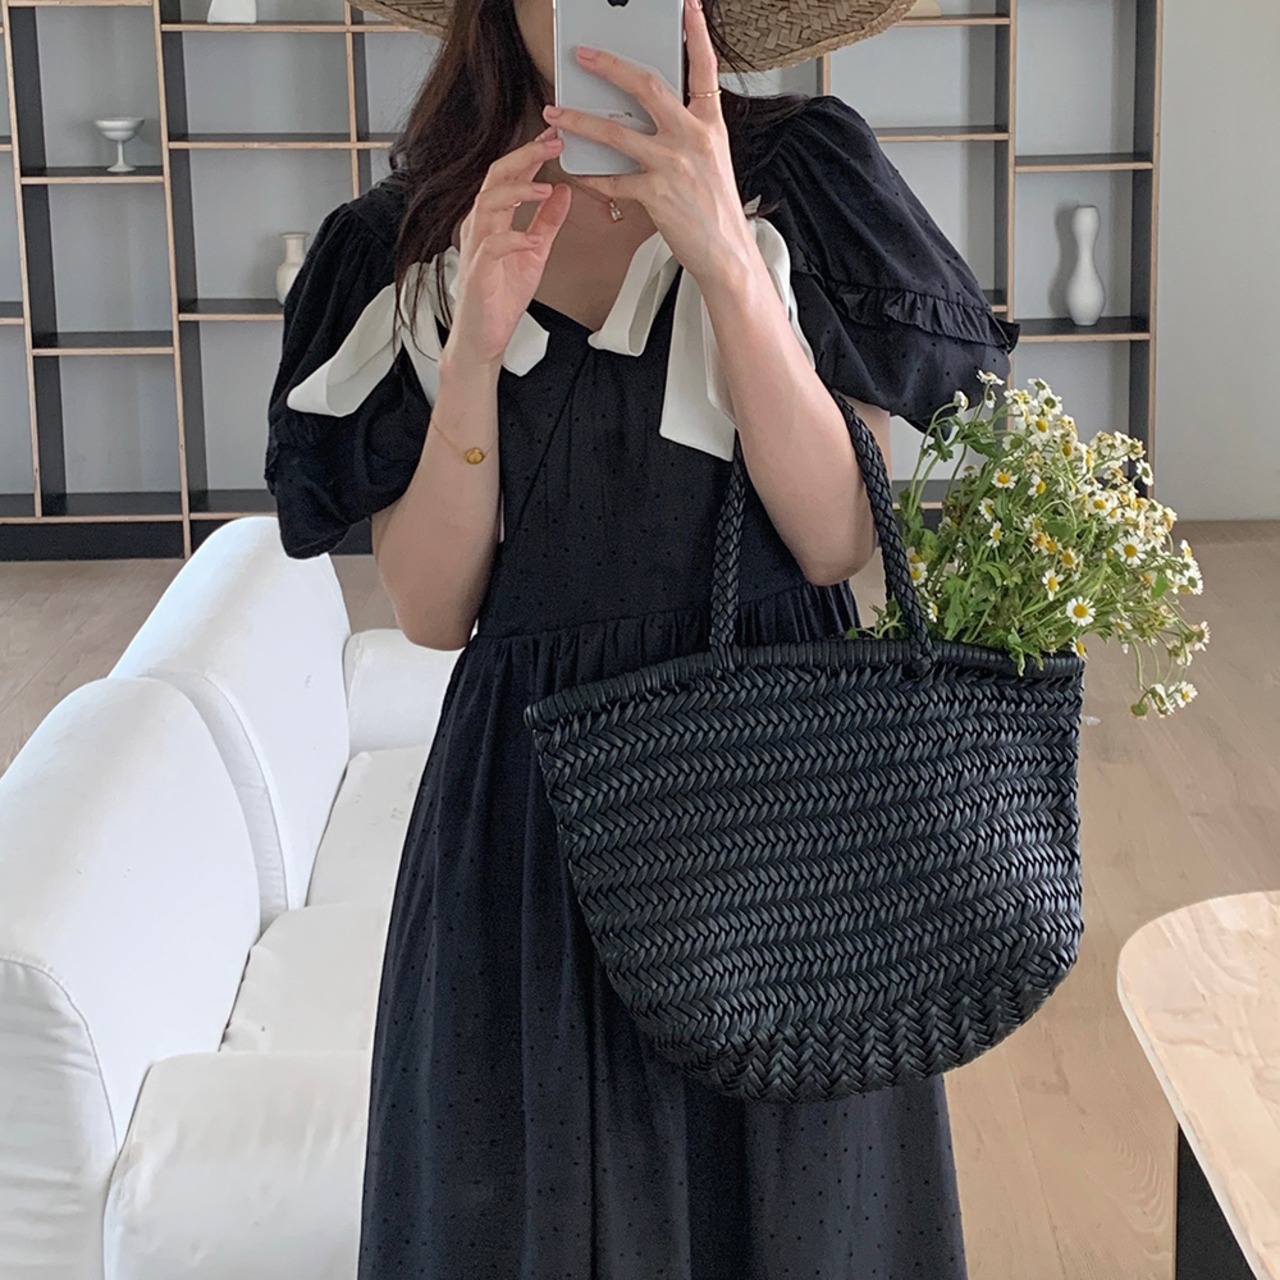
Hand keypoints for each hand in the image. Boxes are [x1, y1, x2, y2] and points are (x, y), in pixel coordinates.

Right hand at [442, 126, 572, 370]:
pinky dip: (513, 238)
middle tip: (552, 143)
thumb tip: (564, 193)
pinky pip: (492, 246)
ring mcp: (477, 247)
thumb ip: (547, 222)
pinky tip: (532, 237)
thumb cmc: (501, 297)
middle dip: (525, 157)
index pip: (509, 174)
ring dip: (518, 191)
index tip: (555, 136)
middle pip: (496, 177)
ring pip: (489, 203)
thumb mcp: (535, 252)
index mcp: (494, 218)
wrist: (484, 336)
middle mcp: (481, 226)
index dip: (531, 153)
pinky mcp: (478, 271)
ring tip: (544, 187)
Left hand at [542, 0, 753, 286]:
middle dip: (610, 66)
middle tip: (583, 55)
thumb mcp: (712, 158)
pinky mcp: (655, 195)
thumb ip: (687, 131)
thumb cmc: (716, 208)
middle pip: (648, 86)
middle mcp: (692, 138)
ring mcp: (673, 166)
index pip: (705, 68)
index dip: (696, 33)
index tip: (688, 6)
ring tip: (555, 113)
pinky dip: (591, 176)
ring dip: (580, 120)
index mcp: (710, 124)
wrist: (727, 253)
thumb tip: (652, 114)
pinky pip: (613, 180)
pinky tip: (576, 169)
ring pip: (617, 132)